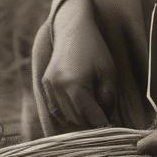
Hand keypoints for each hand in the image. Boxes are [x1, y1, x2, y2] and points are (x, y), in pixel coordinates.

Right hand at [40, 0, 116, 130]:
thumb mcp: (108, 72)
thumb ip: (108, 98)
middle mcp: (58, 88)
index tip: (112, 128)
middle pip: (77, 119)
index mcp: (75, 85)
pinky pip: (55, 108)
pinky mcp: (44, 83)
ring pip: (64, 116)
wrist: (73, 28)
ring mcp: (49, 86)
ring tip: (93, 113)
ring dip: (79, 119)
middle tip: (104, 120)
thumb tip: (106, 119)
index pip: (90, 116)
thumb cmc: (95, 49)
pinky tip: (78, 107)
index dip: (102, 124)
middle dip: (91, 122)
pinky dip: (66, 113)